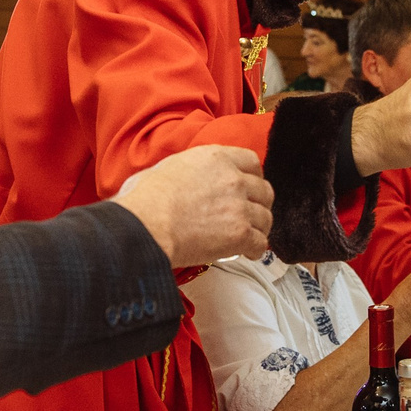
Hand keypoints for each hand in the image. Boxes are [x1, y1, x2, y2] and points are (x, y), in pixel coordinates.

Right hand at [113, 145, 273, 264]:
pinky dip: (256, 250)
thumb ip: (184, 171)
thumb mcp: (164, 168)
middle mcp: (233, 179)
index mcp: (215, 158)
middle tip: (250, 214)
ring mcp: (239, 207)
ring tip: (249, 237)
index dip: (253, 176)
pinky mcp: (239, 234)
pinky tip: (248, 253)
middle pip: (264, 191)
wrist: (146, 225)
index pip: (251, 161)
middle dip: (259, 204)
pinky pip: (260, 243)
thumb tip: (173, 181)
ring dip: (258, 228)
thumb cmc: (144, 199)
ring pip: (265, 218)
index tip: (248, 187)